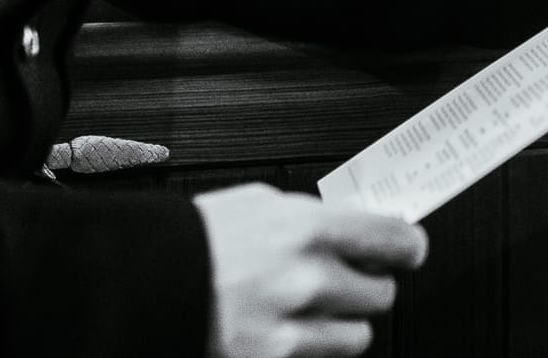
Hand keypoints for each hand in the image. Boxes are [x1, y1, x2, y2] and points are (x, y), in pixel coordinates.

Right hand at [196, 183, 427, 357]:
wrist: (139, 283)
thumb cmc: (194, 238)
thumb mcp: (260, 203)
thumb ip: (314, 216)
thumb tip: (355, 223)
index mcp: (307, 230)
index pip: (395, 241)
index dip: (409, 246)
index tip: (408, 249)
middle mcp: (306, 281)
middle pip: (382, 294)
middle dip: (370, 286)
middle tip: (352, 277)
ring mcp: (289, 328)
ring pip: (357, 336)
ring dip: (344, 322)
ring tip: (314, 307)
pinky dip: (310, 346)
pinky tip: (287, 327)